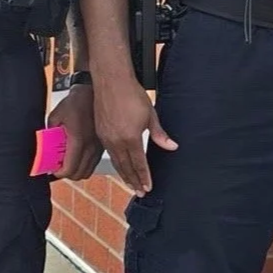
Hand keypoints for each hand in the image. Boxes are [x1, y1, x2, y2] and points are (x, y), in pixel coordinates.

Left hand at [47, 84, 102, 180]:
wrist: (92, 93)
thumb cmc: (75, 103)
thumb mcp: (55, 116)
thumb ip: (49, 133)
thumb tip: (43, 145)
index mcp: (78, 141)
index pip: (70, 169)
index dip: (59, 173)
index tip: (53, 169)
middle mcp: (91, 147)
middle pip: (79, 174)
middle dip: (67, 173)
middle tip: (59, 165)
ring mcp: (98, 147)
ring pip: (88, 171)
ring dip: (77, 170)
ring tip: (69, 161)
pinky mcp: (102, 146)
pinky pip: (94, 163)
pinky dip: (85, 164)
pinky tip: (78, 155)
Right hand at [94, 75, 176, 195]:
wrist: (111, 81)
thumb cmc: (131, 94)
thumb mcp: (150, 115)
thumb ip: (159, 134)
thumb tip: (172, 147)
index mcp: (130, 138)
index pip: (139, 164)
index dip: (144, 177)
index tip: (148, 188)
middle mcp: (116, 141)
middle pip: (126, 167)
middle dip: (134, 181)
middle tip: (140, 192)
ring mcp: (106, 138)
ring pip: (116, 162)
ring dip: (124, 174)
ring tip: (130, 183)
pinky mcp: (100, 132)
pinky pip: (109, 153)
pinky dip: (116, 163)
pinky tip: (119, 165)